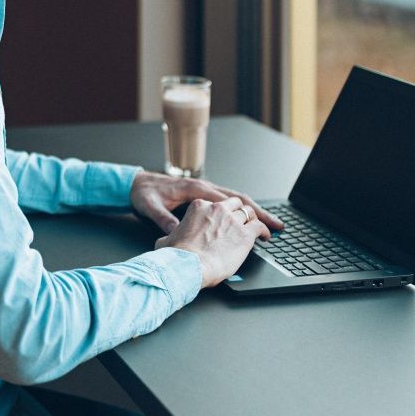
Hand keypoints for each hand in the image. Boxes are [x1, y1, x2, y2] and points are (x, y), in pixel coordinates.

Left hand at [129, 170, 282, 235]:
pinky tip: (250, 221)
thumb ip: (163, 219)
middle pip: (239, 199)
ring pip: (236, 199)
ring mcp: (204, 192)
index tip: (263, 226)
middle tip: (279, 226)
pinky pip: (227, 202)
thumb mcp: (150, 206)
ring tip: (272, 224)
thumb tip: (175, 232)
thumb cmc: (144, 193)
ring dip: (254, 211)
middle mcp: (204, 188)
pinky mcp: (202, 197)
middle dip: (260, 212)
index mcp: (195, 189)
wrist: (136, 183)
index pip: (228, 201)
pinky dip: (242, 210)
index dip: (247, 214)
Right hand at [155, 197, 267, 287]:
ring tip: (260, 226)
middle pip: (235, 203)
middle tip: (245, 219)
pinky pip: (259, 226)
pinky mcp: (245, 234)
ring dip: (254, 219)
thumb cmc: (176, 256)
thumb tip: (166, 241)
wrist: (188, 266)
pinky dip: (264, 230)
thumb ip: (169, 236)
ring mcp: (232, 220)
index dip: (222, 213)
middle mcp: (217, 209)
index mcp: (198, 207)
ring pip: (249, 213)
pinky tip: (265, 236)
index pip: (215, 204)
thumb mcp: (165, 241)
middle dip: (240, 211)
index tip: (223, 219)